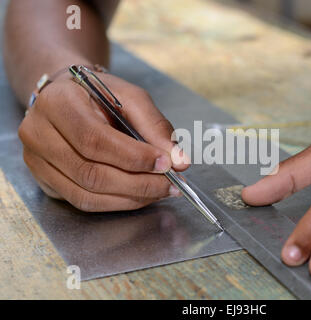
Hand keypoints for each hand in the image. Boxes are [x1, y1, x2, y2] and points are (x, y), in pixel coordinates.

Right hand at [19, 72, 189, 211]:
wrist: (66, 98)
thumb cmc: (98, 95)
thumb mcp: (129, 98)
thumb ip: (155, 126)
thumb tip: (179, 161)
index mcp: (57, 103)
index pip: (94, 139)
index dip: (133, 157)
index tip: (166, 164)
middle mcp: (38, 134)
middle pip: (91, 173)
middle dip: (139, 183)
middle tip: (171, 184)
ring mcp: (37, 162)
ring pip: (87, 195)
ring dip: (131, 198)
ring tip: (160, 191)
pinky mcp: (46, 181)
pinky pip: (83, 202)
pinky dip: (117, 203)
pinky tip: (140, 195)